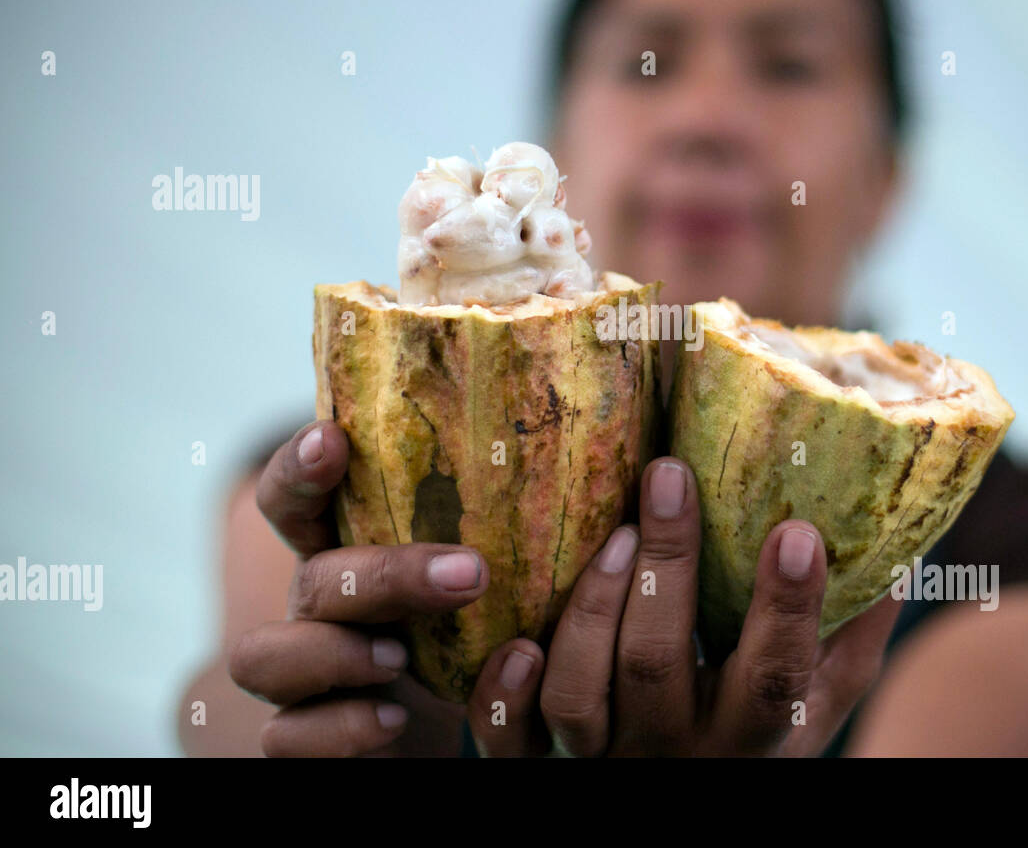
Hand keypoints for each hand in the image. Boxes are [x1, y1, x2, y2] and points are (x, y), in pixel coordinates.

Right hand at [228, 420, 546, 756]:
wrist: (454, 715)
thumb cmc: (475, 621)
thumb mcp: (491, 568)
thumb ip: (514, 521)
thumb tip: (616, 465)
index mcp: (349, 550)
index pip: (297, 498)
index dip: (300, 468)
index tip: (334, 438)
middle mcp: (316, 608)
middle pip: (312, 578)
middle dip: (384, 574)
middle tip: (469, 575)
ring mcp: (301, 674)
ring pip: (261, 656)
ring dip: (335, 653)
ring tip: (400, 657)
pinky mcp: (306, 738)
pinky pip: (285, 738)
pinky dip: (335, 727)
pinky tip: (392, 717)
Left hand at [468, 457, 902, 756]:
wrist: (690, 809)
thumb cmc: (756, 745)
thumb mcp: (817, 708)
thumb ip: (851, 638)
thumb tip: (899, 546)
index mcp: (750, 738)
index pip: (774, 679)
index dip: (788, 608)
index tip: (796, 530)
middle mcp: (672, 754)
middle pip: (658, 667)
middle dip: (665, 567)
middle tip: (669, 477)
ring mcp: (598, 762)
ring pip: (578, 693)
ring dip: (591, 608)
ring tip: (612, 536)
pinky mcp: (535, 767)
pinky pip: (506, 739)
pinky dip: (502, 694)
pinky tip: (517, 641)